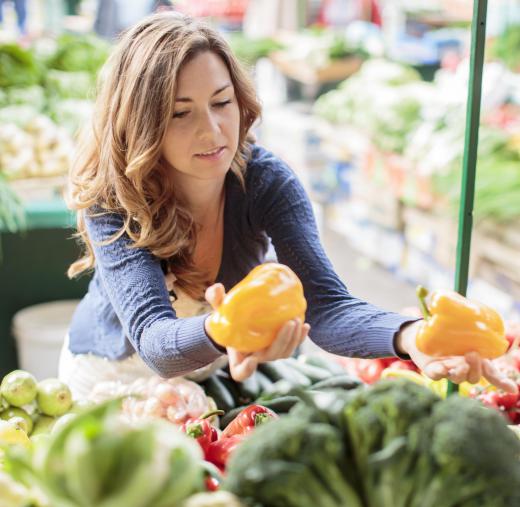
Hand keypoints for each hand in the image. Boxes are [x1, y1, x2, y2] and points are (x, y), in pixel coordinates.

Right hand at [205, 283, 309, 381]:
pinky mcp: (279, 345)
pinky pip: (292, 346)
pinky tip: (306, 326)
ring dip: (293, 339)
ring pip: (284, 353)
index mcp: (237, 355)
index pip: (240, 372)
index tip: (252, 359)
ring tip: (297, 320)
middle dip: (282, 342)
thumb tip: (218, 288)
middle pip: (270, 357)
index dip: (246, 370)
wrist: (238, 321)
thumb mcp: (218, 309)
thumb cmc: (227, 318)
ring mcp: (269, 353)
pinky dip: (300, 338)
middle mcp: (255, 358)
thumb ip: (216, 299)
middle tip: (289, 323)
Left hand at [397, 321, 517, 392]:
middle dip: (476, 369)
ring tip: (460, 362)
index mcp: (474, 360)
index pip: (491, 374)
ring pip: (459, 379)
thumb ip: (468, 322)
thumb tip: (472, 307)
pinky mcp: (432, 370)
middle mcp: (463, 368)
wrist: (419, 334)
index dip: (501, 381)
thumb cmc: (444, 332)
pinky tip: (443, 368)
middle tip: (473, 354)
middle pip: (474, 377)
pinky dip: (441, 373)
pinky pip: (437, 375)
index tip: (512, 388)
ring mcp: (448, 371)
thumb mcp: (459, 328)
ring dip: (461, 372)